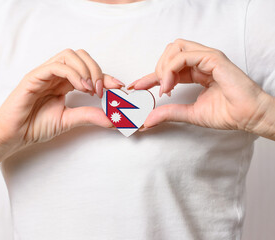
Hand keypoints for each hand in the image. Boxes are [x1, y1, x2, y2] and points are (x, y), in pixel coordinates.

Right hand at [0, 49, 123, 153]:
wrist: (13, 135)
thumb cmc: (35, 126)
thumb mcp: (68, 120)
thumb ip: (89, 116)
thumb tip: (113, 119)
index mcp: (63, 83)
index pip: (88, 70)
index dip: (106, 76)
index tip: (119, 87)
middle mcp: (55, 75)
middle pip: (81, 56)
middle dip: (97, 69)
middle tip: (103, 90)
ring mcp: (44, 74)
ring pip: (69, 55)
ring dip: (86, 69)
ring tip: (92, 89)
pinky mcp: (34, 77)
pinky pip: (56, 66)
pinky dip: (72, 73)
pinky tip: (81, 87)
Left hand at [128, 39, 271, 134]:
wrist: (248, 116)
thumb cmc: (226, 113)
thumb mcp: (189, 114)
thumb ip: (168, 113)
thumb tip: (147, 120)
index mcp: (196, 72)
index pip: (168, 68)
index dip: (149, 76)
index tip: (136, 87)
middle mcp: (200, 61)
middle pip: (169, 51)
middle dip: (157, 68)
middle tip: (158, 89)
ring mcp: (207, 58)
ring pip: (175, 47)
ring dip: (164, 66)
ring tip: (165, 87)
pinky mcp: (213, 58)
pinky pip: (184, 55)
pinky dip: (172, 68)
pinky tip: (170, 85)